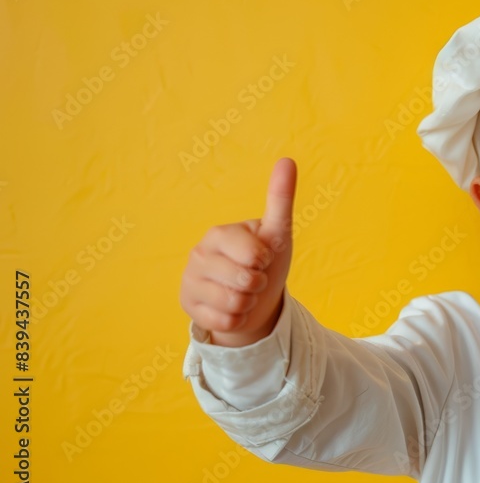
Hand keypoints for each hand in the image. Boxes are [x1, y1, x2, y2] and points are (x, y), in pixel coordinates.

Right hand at [180, 157, 296, 346]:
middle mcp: (198, 254)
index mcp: (219, 233)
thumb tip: (287, 160)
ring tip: (243, 292)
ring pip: (234, 303)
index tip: (262, 258)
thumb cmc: (264, 260)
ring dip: (248, 302)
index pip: (252, 255)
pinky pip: (225, 322)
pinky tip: (232, 308)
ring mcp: (190, 282)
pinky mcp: (188, 308)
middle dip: (258, 284)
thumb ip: (280, 198)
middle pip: (244, 281)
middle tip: (253, 278)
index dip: (264, 261)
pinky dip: (237, 319)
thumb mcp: (276, 231)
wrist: (251, 298)